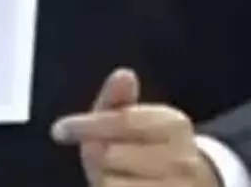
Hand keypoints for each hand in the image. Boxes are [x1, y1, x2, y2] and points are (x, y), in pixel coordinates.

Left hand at [51, 68, 220, 186]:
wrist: (190, 185)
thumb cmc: (150, 150)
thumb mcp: (134, 120)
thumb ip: (119, 100)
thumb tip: (123, 75)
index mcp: (173, 126)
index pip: (124, 121)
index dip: (88, 124)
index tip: (61, 129)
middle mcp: (182, 160)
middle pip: (112, 155)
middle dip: (101, 157)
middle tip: (112, 158)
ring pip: (112, 185)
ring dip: (106, 182)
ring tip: (121, 177)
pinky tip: (124, 185)